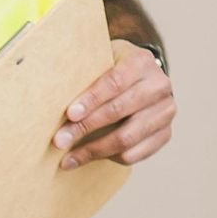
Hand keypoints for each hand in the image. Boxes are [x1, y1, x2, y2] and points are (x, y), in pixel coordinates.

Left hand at [53, 42, 175, 168]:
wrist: (142, 78)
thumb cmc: (111, 69)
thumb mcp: (100, 59)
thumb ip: (85, 71)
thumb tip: (50, 92)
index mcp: (141, 62)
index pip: (115, 82)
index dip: (92, 99)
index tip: (69, 114)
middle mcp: (160, 86)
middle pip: (120, 112)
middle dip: (85, 128)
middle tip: (59, 141)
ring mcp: (166, 112)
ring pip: (127, 138)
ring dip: (94, 150)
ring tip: (68, 158)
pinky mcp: (165, 134)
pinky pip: (135, 153)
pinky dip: (109, 158)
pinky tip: (90, 157)